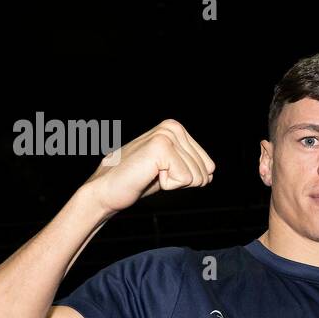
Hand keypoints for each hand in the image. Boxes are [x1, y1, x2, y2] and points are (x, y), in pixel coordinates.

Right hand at [82, 118, 215, 214]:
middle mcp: (173, 127)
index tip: (162, 173)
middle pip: (205, 171)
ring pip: (196, 176)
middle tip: (154, 175)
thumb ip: (190, 164)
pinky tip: (148, 175)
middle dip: (181, 181)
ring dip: (173, 182)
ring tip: (150, 174)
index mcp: (176, 128)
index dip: (187, 178)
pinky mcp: (161, 148)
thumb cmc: (137, 181)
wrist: (107, 190)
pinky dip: (167, 185)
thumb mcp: (170, 169)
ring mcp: (166, 135)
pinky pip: (185, 179)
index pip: (209, 166)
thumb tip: (211, 171)